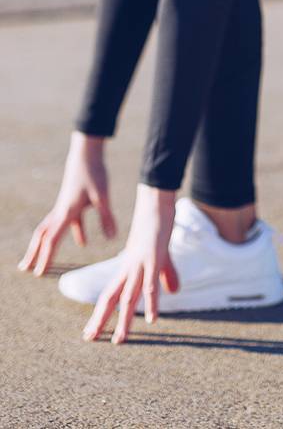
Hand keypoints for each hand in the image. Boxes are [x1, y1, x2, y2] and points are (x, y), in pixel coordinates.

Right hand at [19, 132, 116, 275]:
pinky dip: (75, 233)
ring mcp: (65, 206)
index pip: (52, 240)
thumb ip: (107, 218)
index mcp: (66, 212)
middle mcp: (61, 211)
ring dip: (46, 245)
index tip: (40, 273)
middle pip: (43, 236)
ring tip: (44, 258)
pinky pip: (70, 222)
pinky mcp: (72, 202)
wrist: (87, 154)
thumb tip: (112, 238)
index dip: (46, 257)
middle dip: (34, 253)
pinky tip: (84, 243)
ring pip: (51, 229)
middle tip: (24, 269)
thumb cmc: (94, 173)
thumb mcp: (103, 197)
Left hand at [82, 184, 178, 343]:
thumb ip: (168, 274)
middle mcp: (129, 268)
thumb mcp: (163, 254)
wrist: (155, 202)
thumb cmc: (157, 225)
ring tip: (120, 340)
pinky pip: (151, 284)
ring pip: (129, 297)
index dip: (101, 314)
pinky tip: (153, 318)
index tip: (91, 333)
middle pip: (112, 298)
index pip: (110, 295)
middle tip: (90, 340)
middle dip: (102, 320)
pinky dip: (152, 303)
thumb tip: (174, 292)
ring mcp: (140, 264)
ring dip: (124, 320)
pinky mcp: (154, 258)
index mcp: (127, 267)